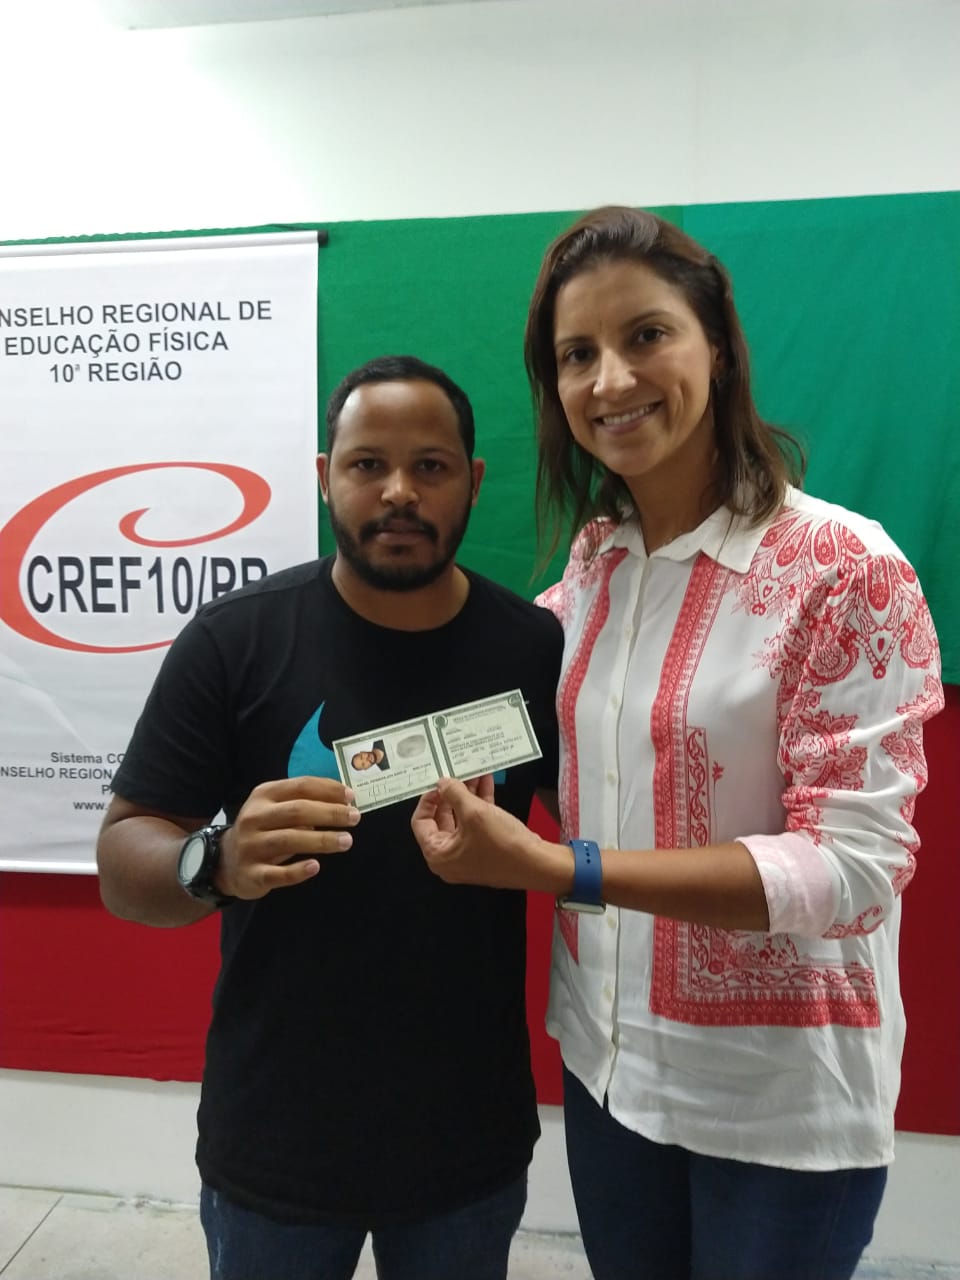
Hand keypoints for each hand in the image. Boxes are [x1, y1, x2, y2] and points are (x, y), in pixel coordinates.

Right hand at [217, 775, 359, 899]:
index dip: (327, 790)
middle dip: (329, 813)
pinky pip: (276, 873)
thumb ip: (303, 802)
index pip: (299, 786)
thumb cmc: (263, 830)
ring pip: (289, 839)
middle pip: (297, 811)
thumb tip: (344, 800)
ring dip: (321, 840)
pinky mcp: (251, 873)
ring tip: (346, 841)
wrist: (226, 862)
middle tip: (355, 818)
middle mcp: (254, 817)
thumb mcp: (275, 808)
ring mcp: (250, 846)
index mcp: (263, 795)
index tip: (351, 797)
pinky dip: (297, 871)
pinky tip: (315, 867)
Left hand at [411, 776, 569, 891]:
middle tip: (455, 772)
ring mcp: (468, 854)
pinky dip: (480, 803)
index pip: (420, 822)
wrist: (537, 865)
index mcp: (438, 854)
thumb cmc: (500, 842)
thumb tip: (442, 782)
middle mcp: (449, 857)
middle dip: (451, 793)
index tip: (438, 782)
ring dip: (468, 794)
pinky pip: (476, 823)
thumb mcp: (474, 812)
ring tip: (473, 771)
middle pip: (441, 818)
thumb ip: (453, 793)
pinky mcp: (485, 849)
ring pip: (461, 818)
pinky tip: (486, 781)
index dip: (428, 799)